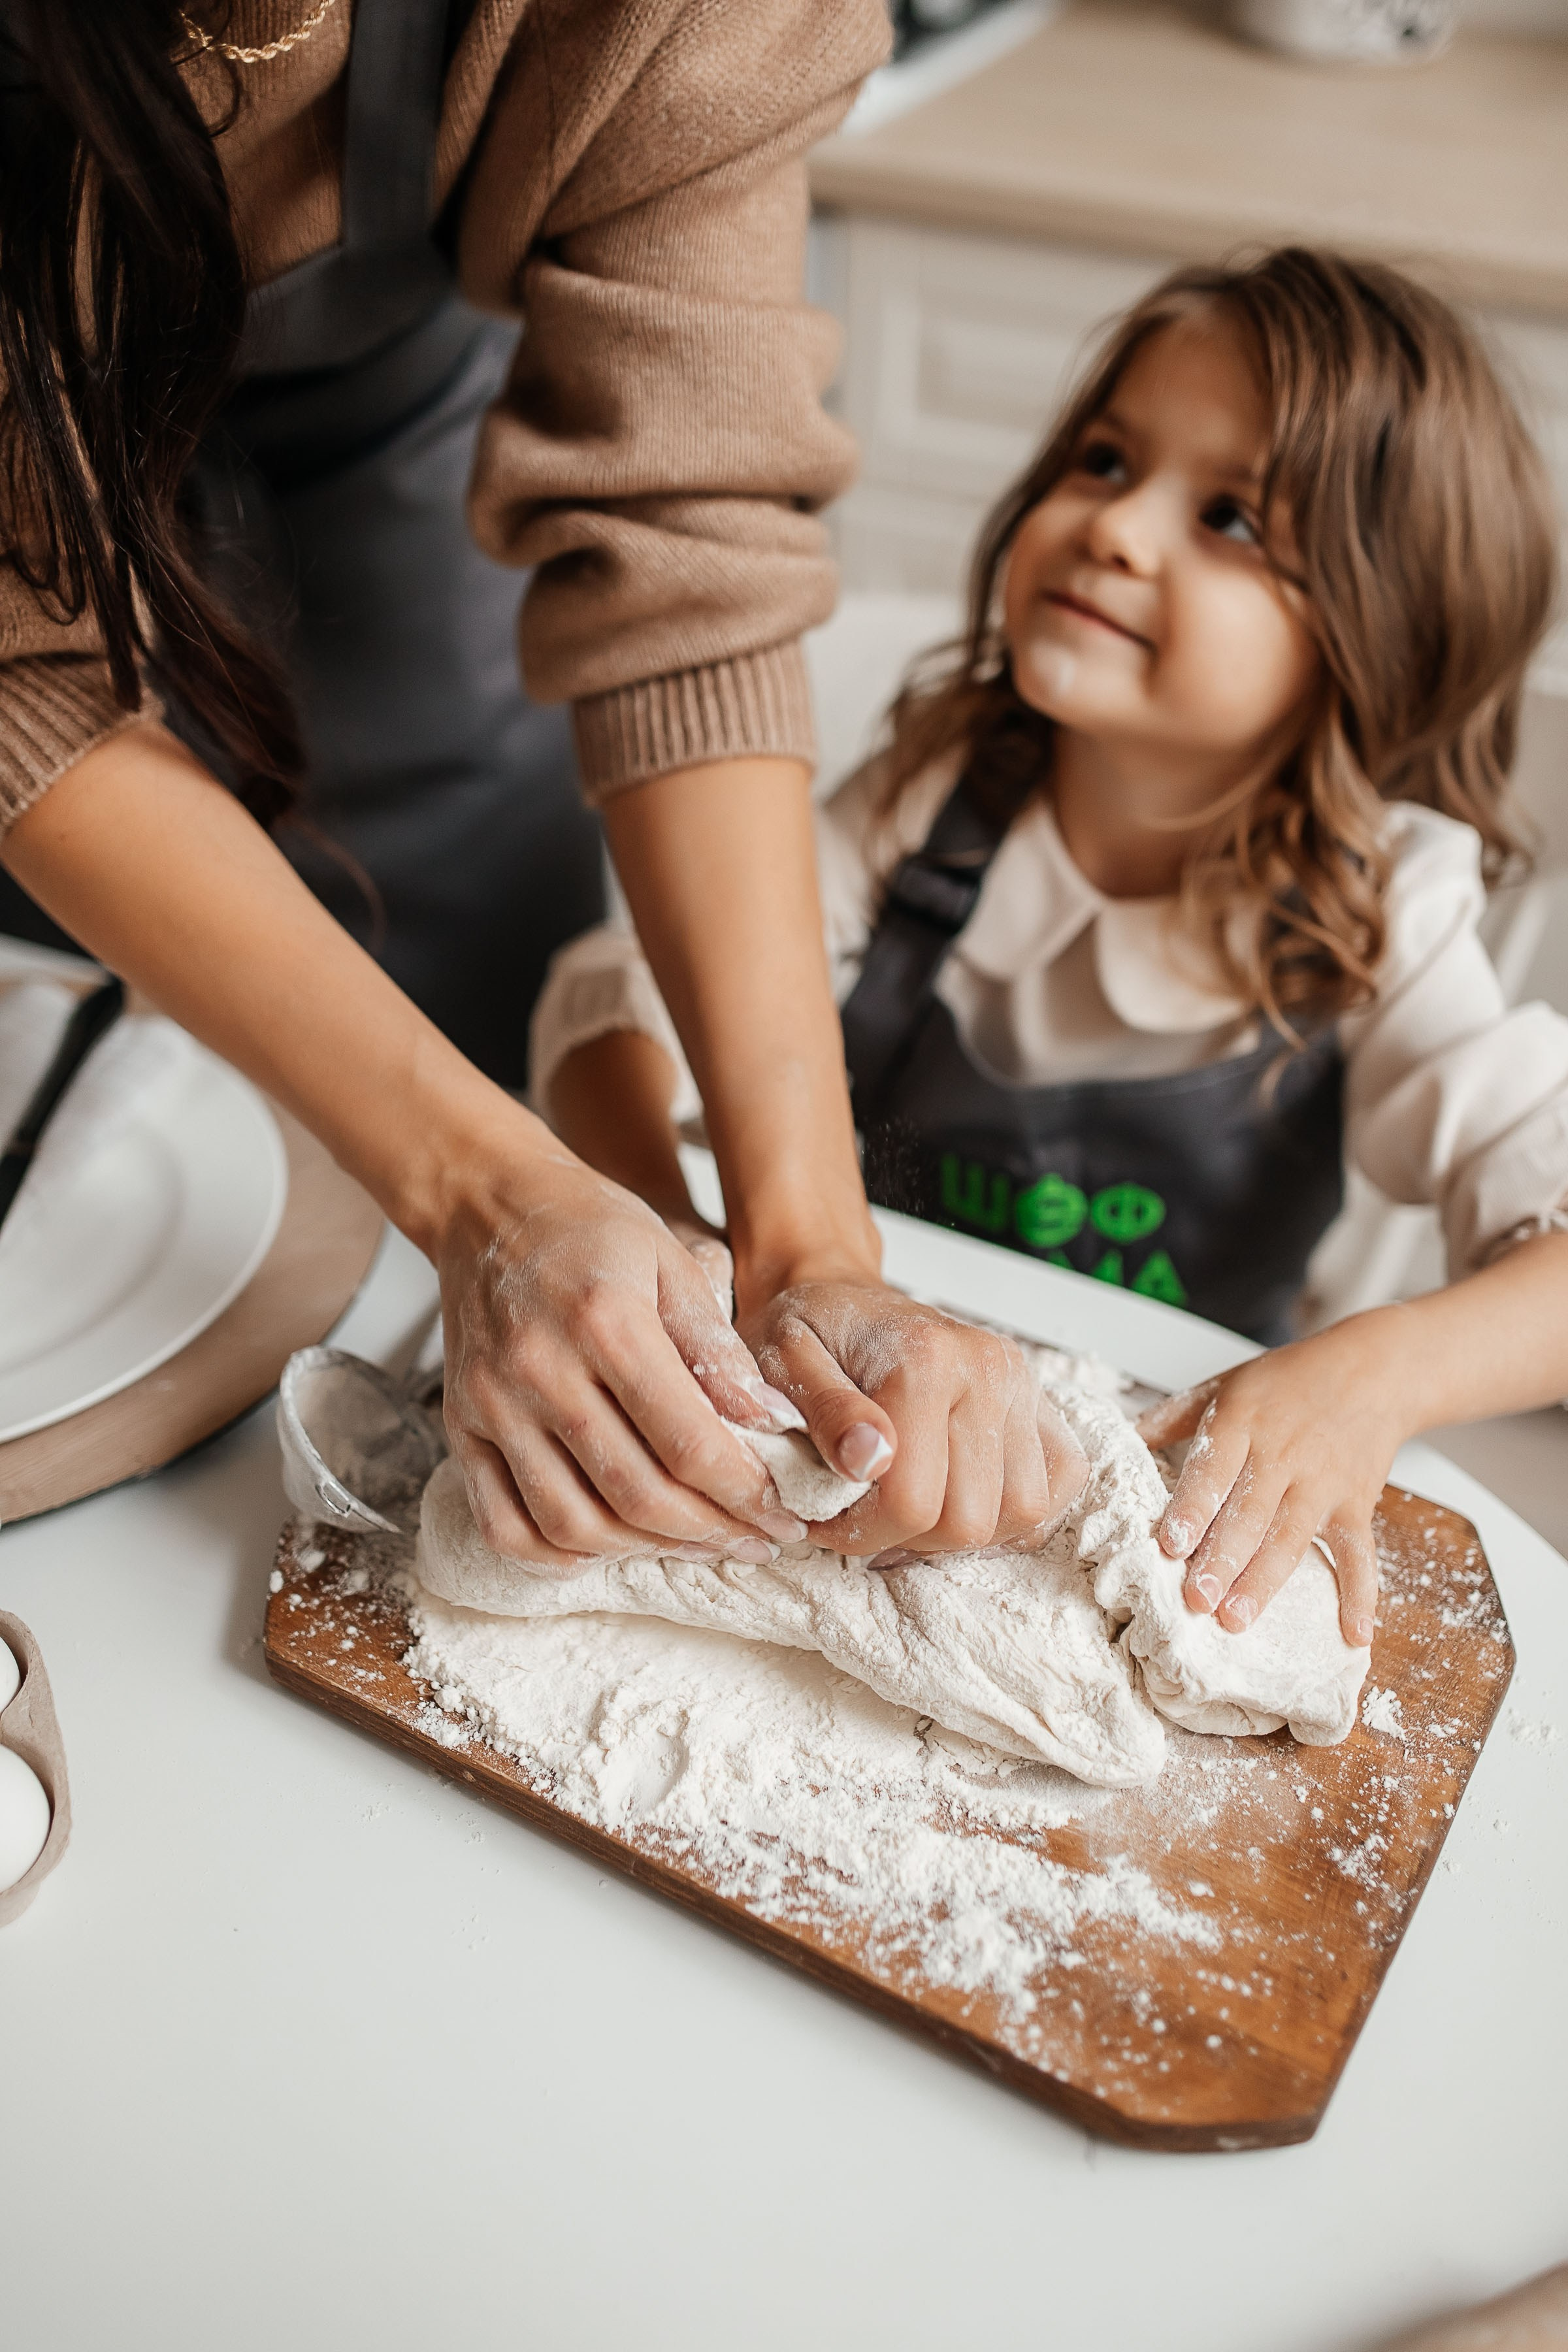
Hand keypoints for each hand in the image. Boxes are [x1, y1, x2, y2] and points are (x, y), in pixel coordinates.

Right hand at [437, 1146, 808, 1576]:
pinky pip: (503, 1524)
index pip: (689, 1442)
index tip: (784, 1514)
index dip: (746, 1494)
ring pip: (573, 1522)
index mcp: (606, 1323)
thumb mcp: (674, 1262)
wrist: (488, 1205)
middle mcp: (541, 1371)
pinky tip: (607, 1550)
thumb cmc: (588, 1227)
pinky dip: (557, 1556)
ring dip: (645, 1552)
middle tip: (757, 1541)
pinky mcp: (461, 1427)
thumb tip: (773, 1426)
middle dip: (711, 1532)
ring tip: (697, 1544)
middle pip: (636, 1493)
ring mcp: (493, 1406)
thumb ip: (720, 1349)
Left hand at [740, 1280, 1088, 1556]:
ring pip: (1021, 1513)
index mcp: (923, 1359)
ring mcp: (1022, 1384)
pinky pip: (1061, 1480)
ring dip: (960, 1534)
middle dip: (907, 1540)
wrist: (844, 1296)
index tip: (825, 1521)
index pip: (911, 1502)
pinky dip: (1016, 1511)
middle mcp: (987, 1369)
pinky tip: (962, 1498)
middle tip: (863, 1518)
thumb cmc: (809, 1331)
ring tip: (909, 1510)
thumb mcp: (783, 1362)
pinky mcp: (1040, 1400)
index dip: (861, 1534)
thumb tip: (871, 1460)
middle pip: (970, 1520)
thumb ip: (826, 1413)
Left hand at [1135, 1320, 1409, 1644]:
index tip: (1170, 1545)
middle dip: (1221, 1560)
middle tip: (1196, 1600)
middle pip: (1248, 1515)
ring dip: (1263, 1583)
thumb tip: (1123, 1438)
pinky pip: (1359, 1553)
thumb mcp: (1226, 1385)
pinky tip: (1353, 1633)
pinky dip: (1360, 1594)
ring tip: (1236, 1619)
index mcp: (1243, 1423)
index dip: (1192, 1509)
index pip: (1213, 1471)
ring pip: (1290, 1539)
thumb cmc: (1290, 1380)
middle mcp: (1282, 1455)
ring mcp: (1322, 1484)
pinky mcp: (1357, 1505)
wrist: (1372, 1370)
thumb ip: (1174, 1416)